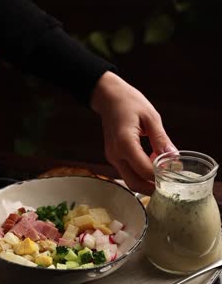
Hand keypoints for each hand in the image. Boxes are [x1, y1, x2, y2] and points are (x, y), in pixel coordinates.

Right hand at [91, 71, 176, 193]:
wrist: (108, 96)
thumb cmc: (129, 102)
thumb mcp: (151, 117)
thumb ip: (161, 140)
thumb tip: (173, 158)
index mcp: (125, 143)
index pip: (144, 170)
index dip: (160, 176)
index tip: (174, 173)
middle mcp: (115, 154)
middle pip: (135, 183)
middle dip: (152, 187)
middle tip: (169, 185)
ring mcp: (112, 157)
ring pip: (130, 181)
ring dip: (146, 181)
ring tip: (161, 173)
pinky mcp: (113, 157)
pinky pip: (127, 172)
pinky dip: (140, 174)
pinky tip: (151, 165)